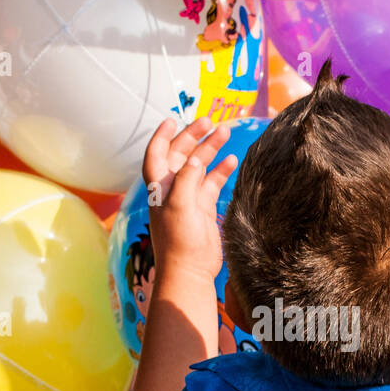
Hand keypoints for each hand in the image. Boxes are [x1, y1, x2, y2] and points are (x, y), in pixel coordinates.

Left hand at [142, 116, 234, 283]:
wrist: (189, 270)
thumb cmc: (178, 241)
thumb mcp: (179, 206)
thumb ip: (186, 179)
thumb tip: (195, 157)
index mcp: (160, 186)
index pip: (156, 153)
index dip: (162, 135)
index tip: (173, 119)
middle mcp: (173, 188)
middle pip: (180, 155)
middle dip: (193, 137)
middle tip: (209, 121)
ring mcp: (189, 197)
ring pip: (200, 166)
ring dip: (210, 149)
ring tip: (225, 133)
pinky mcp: (204, 208)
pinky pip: (213, 183)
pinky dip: (222, 171)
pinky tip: (233, 160)